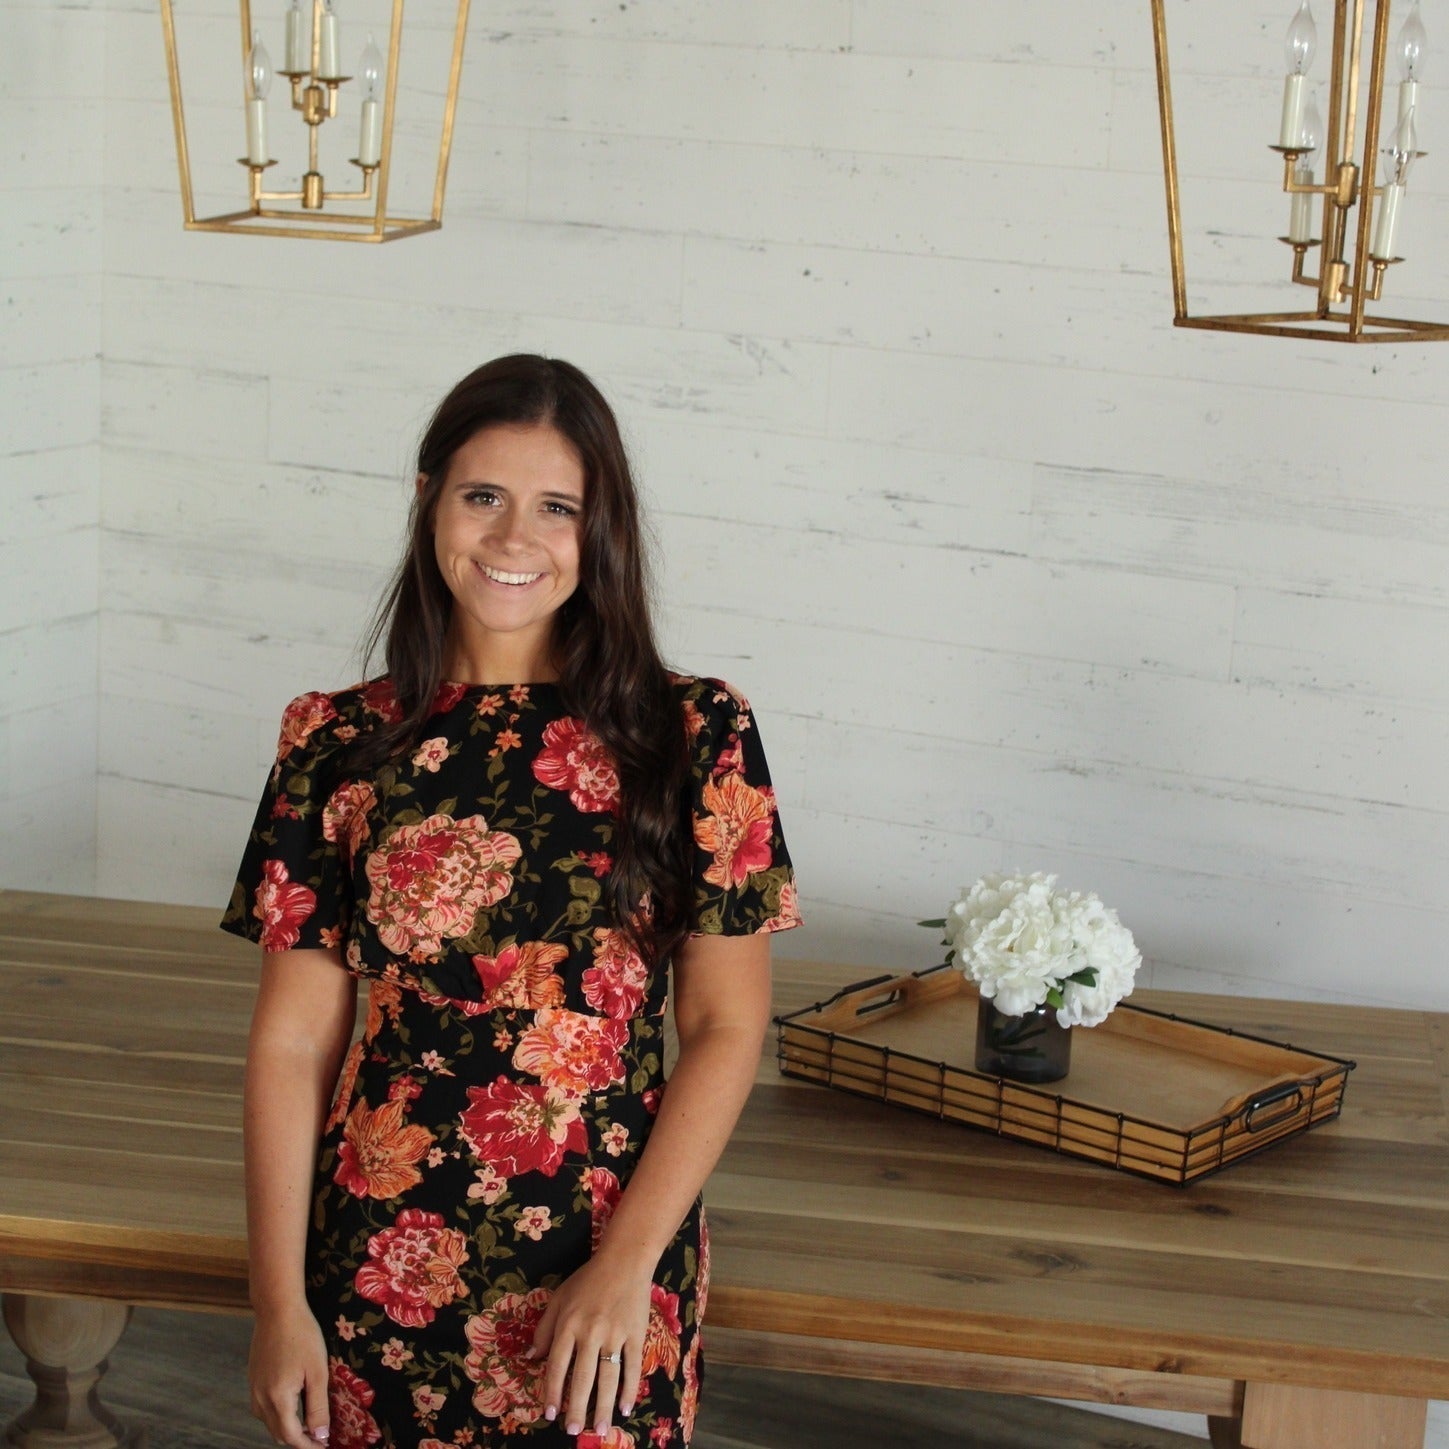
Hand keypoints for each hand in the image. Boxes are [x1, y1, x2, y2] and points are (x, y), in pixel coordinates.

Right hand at [248, 1302, 330, 1446]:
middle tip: (321, 1437)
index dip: (308, 1445)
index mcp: (277, 1398)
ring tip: (311, 1423)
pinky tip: (295, 1404)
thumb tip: (321, 1436)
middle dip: (299, 1439)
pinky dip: (279, 1414)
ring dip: (288, 1428)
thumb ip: (318, 1407)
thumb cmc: (302, 1336)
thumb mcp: (317, 1371)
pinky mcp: (253, 1380)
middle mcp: (260, 1399)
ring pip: (270, 1422)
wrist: (277, 1310)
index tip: (324, 1446)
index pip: (291, 1436)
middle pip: (279, 1433)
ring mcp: (253, 1389)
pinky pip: (264, 1408)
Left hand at [531, 1252, 652, 1436]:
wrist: (624, 1260)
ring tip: (600, 1429)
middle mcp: (591, 1332)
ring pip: (608, 1377)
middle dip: (576, 1407)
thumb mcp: (560, 1298)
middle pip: (583, 1377)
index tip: (550, 1414)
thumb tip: (531, 1358)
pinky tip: (625, 1407)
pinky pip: (632, 1367)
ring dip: (603, 1406)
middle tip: (573, 1431)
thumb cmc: (588, 1279)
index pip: (558, 1365)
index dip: (553, 1392)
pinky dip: (630, 1389)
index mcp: (569, 1324)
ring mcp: (616, 1334)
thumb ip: (545, 1328)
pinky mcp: (636, 1334)